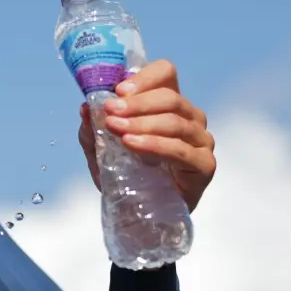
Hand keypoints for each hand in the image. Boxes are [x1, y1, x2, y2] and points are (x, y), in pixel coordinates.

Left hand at [77, 59, 215, 211]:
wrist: (140, 216)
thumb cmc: (127, 177)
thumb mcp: (101, 151)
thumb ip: (93, 129)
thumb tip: (86, 107)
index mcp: (168, 105)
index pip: (166, 73)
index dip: (144, 78)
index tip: (119, 91)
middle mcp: (190, 118)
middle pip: (170, 97)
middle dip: (137, 103)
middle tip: (111, 111)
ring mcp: (201, 141)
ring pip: (175, 121)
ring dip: (142, 122)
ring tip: (117, 129)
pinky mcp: (204, 165)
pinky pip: (181, 149)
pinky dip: (154, 144)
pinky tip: (132, 144)